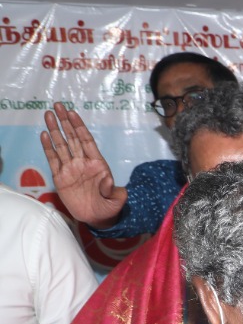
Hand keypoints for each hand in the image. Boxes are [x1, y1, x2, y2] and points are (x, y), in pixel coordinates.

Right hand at [40, 102, 125, 227]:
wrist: (98, 218)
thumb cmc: (109, 208)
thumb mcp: (116, 200)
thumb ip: (113, 191)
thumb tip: (108, 181)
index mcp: (97, 164)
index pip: (86, 141)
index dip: (80, 127)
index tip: (72, 113)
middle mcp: (82, 163)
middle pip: (72, 138)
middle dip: (65, 122)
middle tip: (58, 105)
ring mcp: (71, 169)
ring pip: (61, 145)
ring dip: (54, 130)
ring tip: (48, 114)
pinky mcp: (60, 177)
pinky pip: (53, 160)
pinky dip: (48, 147)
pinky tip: (44, 135)